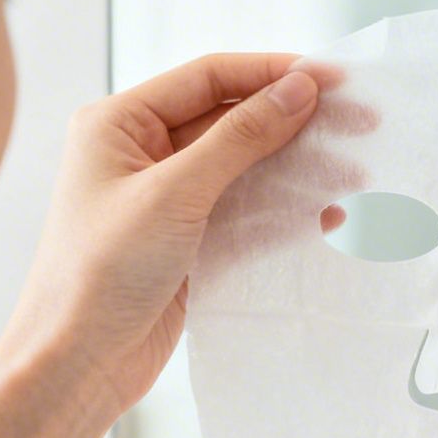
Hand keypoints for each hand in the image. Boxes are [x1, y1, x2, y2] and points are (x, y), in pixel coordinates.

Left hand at [5, 53, 321, 418]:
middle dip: (296, 123)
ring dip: (298, 170)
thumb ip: (241, 137)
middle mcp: (141, 152)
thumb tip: (298, 89)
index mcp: (119, 123)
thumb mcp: (174, 193)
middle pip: (234, 121)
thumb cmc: (101, 272)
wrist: (77, 364)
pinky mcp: (188, 241)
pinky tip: (327, 215)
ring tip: (354, 173)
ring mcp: (167, 198)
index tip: (334, 78)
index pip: (209, 78)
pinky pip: (245, 211)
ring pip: (246, 168)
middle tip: (360, 123)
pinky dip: (284, 211)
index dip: (274, 74)